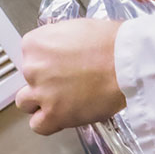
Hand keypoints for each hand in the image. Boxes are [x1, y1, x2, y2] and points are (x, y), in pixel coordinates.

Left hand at [15, 18, 125, 134]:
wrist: (128, 64)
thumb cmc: (112, 43)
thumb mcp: (78, 28)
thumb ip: (59, 42)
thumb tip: (58, 51)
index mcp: (35, 43)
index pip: (29, 56)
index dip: (46, 62)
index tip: (60, 66)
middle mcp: (32, 67)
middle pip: (27, 78)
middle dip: (44, 81)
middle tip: (67, 81)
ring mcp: (41, 92)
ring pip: (26, 102)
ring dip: (42, 102)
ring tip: (63, 100)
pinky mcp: (53, 114)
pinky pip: (38, 125)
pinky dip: (48, 122)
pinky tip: (63, 115)